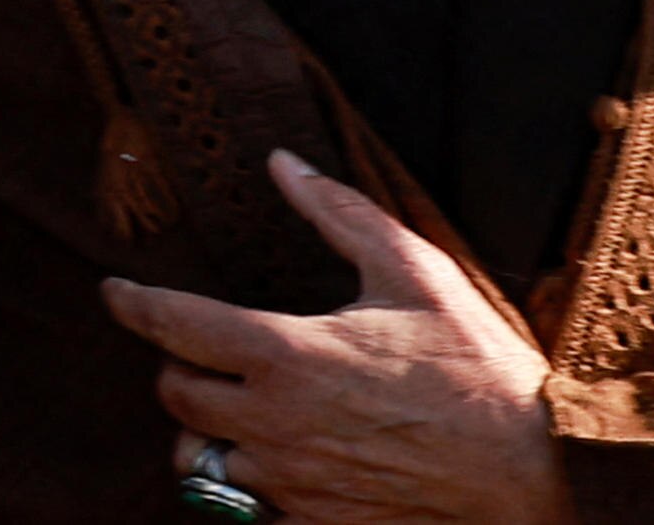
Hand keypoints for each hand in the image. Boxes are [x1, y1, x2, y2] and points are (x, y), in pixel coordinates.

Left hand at [101, 151, 575, 524]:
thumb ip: (340, 213)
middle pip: (175, 397)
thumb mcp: (415, 273)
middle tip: (203, 354)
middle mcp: (273, 424)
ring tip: (239, 413)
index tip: (116, 291)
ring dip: (208, 435)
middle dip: (177, 370)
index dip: (131, 303)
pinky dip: (250, 489)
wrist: (537, 474)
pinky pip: (250, 515)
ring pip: (203, 462)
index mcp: (287, 354)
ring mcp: (292, 486)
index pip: (172, 325)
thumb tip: (283, 163)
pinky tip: (282, 464)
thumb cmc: (479, 370)